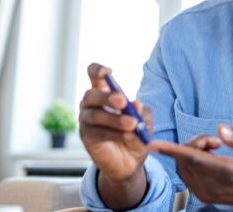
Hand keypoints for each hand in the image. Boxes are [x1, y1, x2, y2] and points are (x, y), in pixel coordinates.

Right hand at [79, 63, 153, 208]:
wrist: (131, 162)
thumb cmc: (136, 133)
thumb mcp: (145, 121)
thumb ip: (142, 112)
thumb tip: (136, 104)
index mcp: (105, 92)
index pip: (94, 75)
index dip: (97, 70)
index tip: (107, 71)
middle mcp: (91, 103)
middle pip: (91, 94)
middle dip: (107, 97)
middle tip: (123, 102)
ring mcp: (86, 120)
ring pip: (95, 115)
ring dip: (115, 119)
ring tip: (132, 124)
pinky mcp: (86, 137)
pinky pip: (97, 132)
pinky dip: (113, 133)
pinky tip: (126, 136)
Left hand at [150, 125, 232, 208]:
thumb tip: (220, 129)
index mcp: (230, 173)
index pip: (195, 159)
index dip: (173, 150)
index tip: (153, 144)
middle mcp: (215, 187)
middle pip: (187, 159)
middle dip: (194, 143)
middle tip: (216, 141)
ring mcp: (207, 194)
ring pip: (183, 166)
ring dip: (192, 152)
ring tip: (216, 149)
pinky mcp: (203, 196)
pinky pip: (186, 173)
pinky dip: (191, 161)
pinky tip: (210, 159)